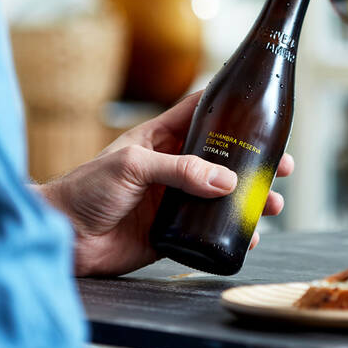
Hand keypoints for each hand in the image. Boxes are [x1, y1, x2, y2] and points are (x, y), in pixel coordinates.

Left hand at [39, 91, 293, 276]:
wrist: (63, 238)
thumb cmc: (85, 190)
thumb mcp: (132, 168)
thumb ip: (179, 170)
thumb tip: (227, 182)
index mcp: (161, 139)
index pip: (201, 113)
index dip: (231, 109)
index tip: (261, 110)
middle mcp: (174, 167)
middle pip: (226, 157)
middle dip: (257, 161)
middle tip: (284, 167)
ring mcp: (177, 199)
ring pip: (225, 195)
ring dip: (252, 198)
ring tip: (273, 205)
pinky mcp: (176, 231)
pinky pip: (212, 230)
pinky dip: (234, 232)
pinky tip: (249, 236)